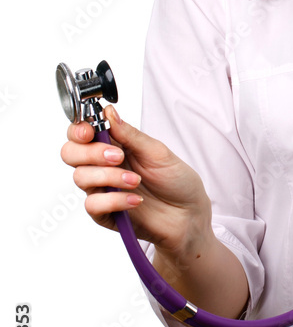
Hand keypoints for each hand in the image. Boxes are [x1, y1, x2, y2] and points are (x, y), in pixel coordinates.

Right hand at [60, 107, 211, 260]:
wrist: (189, 214)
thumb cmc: (175, 180)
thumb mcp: (157, 151)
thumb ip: (129, 134)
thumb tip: (107, 112)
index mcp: (113, 144)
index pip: (81, 132)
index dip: (79, 129)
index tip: (90, 131)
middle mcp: (102, 165)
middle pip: (70, 153)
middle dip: (89, 152)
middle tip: (117, 156)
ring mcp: (102, 189)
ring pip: (81, 177)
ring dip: (109, 176)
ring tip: (135, 181)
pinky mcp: (104, 213)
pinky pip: (93, 204)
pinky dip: (114, 200)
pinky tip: (135, 200)